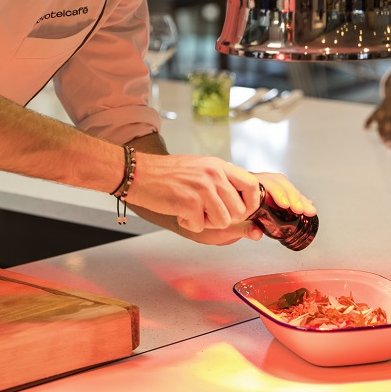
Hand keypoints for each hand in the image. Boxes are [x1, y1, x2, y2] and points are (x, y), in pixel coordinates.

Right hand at [129, 153, 262, 232]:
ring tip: (192, 211)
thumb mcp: (200, 168)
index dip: (252, 203)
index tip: (243, 211)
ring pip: (224, 221)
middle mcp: (214, 174)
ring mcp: (203, 188)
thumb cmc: (166, 174)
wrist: (138, 173)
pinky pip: (201, 226)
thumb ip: (220, 180)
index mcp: (218, 165)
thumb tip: (241, 201)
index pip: (252, 185)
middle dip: (226, 218)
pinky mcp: (190, 202)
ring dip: (208, 222)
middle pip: (240, 210)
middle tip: (207, 212)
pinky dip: (189, 223)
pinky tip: (179, 211)